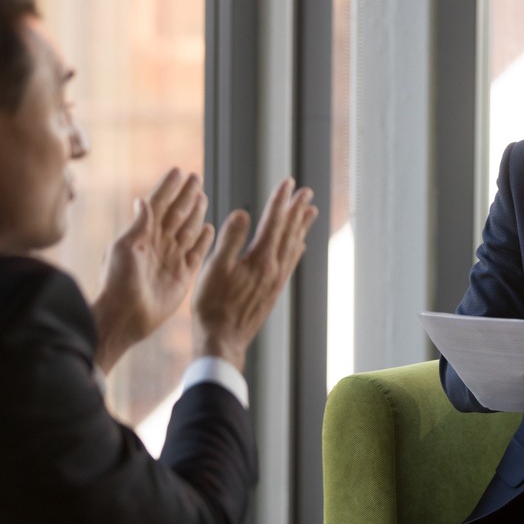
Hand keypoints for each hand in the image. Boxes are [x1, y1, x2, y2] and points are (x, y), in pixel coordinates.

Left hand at [91, 169, 214, 372]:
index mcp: (142, 234)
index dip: (168, 188)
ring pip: (188, 229)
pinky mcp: (183, 275)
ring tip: (202, 196)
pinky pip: (197, 252)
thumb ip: (138, 226)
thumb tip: (142, 200)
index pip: (158, 204)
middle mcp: (158, 243)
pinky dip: (204, 240)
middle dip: (185, 195)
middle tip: (196, 177)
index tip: (178, 171)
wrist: (125, 317)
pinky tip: (210, 228)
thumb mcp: (123, 249)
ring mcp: (171, 258)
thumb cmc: (117, 282)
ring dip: (195, 212)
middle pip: (176, 213)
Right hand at [191, 177, 317, 369]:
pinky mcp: (273, 292)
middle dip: (297, 210)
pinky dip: (296, 249)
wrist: (223, 341)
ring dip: (301, 227)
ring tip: (311, 211)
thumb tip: (243, 212)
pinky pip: (289, 264)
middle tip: (307, 191)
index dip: (280, 200)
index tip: (287, 182)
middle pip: (289, 232)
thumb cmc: (212, 306)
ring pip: (293, 246)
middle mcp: (274, 268)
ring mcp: (276, 281)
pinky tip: (299, 246)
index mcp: (260, 259)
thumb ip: (230, 239)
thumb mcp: (215, 269)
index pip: (273, 222)